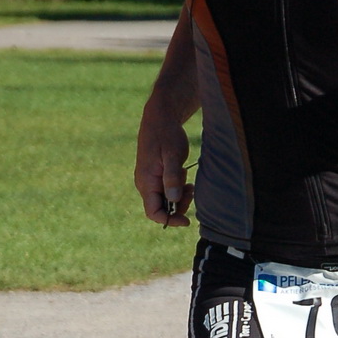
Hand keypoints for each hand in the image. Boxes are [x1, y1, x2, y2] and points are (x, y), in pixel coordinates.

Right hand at [135, 103, 193, 226]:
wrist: (160, 118)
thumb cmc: (166, 134)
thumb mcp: (173, 155)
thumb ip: (172, 178)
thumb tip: (173, 200)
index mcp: (146, 181)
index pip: (153, 212)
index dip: (170, 220)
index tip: (187, 220)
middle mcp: (145, 184)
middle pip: (161, 208)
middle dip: (178, 206)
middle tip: (192, 192)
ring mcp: (149, 180)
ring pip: (165, 200)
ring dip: (179, 197)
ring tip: (189, 182)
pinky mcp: (155, 175)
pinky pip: (166, 190)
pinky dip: (177, 188)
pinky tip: (183, 175)